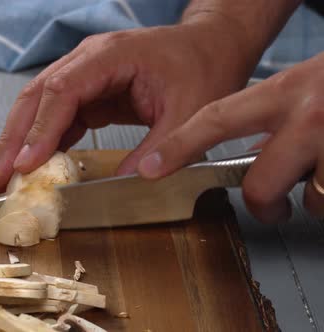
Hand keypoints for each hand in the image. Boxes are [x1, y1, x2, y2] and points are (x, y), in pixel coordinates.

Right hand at [0, 17, 257, 192]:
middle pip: (37, 96)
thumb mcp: (191, 112)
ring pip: (39, 105)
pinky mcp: (90, 90)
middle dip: (14, 138)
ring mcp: (85, 73)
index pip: (62, 91)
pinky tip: (34, 165)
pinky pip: (58, 114)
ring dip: (20, 141)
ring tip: (4, 175)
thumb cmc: (203, 68)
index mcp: (110, 56)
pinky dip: (43, 140)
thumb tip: (129, 183)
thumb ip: (160, 149)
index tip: (25, 164)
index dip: (40, 129)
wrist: (211, 46)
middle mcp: (88, 60)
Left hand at [137, 52, 323, 222]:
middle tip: (272, 203)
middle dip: (264, 204)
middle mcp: (310, 116)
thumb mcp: (303, 86)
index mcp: (286, 91)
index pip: (217, 119)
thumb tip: (247, 162)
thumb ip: (270, 118)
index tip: (148, 169)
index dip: (179, 146)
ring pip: (313, 202)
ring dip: (318, 196)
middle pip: (262, 186)